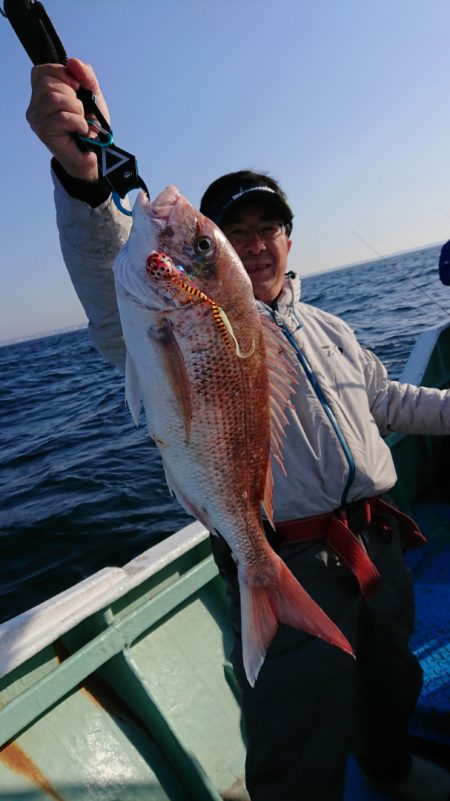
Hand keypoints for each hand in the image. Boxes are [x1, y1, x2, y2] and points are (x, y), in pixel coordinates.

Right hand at [26, 57, 109, 181]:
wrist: (97, 154)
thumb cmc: (92, 125)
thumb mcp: (92, 94)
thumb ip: (85, 75)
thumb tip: (72, 62)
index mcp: (42, 94)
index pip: (41, 71)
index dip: (61, 74)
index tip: (77, 87)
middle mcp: (35, 106)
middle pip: (48, 84)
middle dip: (72, 95)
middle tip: (80, 111)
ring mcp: (37, 119)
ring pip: (54, 99)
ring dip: (76, 109)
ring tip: (81, 121)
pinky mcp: (44, 132)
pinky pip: (62, 116)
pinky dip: (78, 122)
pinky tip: (81, 131)